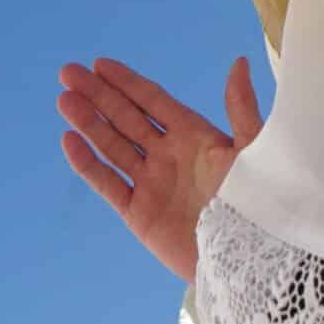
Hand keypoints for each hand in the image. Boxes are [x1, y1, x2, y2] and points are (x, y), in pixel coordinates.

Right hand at [58, 56, 261, 282]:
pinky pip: (108, 183)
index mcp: (195, 136)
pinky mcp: (139, 213)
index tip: (100, 64)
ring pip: (112, 145)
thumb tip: (239, 62)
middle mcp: (168, 155)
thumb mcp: (254, 151)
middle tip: (68, 72)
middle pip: (126, 118)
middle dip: (98, 95)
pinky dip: (88, 164)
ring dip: (88, 122)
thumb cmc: (259, 204)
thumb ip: (241, 108)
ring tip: (64, 99)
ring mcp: (151, 183)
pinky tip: (69, 141)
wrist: (248, 261)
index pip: (154, 101)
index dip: (127, 82)